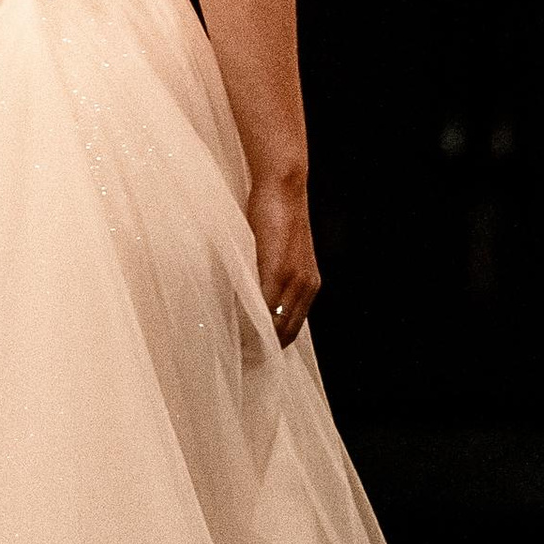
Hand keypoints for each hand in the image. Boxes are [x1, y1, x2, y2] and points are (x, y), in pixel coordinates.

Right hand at [247, 173, 319, 347]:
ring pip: (275, 323)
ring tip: (235, 345)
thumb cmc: (275, 215)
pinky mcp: (278, 269)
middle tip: (240, 356)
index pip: (293, 327)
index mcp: (309, 283)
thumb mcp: (278, 252)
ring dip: (255, 337)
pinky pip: (264, 305)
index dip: (274, 343)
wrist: (283, 187)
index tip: (254, 352)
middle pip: (286, 332)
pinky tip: (235, 322)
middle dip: (264, 347)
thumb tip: (253, 298)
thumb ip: (271, 276)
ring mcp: (294, 279)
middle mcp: (306, 285)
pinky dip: (250, 318)